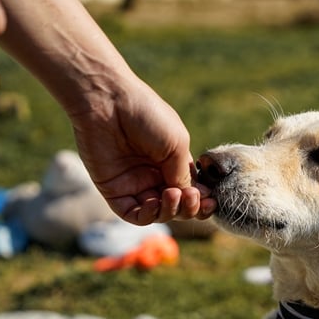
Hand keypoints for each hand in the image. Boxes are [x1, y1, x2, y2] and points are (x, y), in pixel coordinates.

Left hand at [69, 77, 216, 224]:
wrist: (108, 103)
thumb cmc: (147, 116)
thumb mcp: (177, 145)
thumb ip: (183, 175)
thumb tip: (186, 198)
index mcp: (173, 162)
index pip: (191, 191)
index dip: (202, 200)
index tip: (210, 200)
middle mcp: (155, 175)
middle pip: (177, 206)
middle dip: (189, 207)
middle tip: (191, 197)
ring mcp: (134, 184)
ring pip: (158, 213)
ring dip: (170, 211)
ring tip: (172, 194)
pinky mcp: (114, 190)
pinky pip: (133, 214)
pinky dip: (147, 215)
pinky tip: (154, 203)